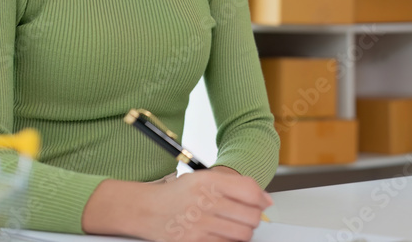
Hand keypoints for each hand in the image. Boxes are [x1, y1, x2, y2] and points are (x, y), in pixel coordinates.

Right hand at [84, 168, 271, 240]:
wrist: (146, 210)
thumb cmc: (176, 194)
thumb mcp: (203, 178)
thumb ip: (235, 184)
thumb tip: (265, 199)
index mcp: (208, 181)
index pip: (250, 191)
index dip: (262, 199)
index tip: (263, 203)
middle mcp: (205, 201)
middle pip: (251, 216)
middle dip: (253, 218)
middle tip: (246, 216)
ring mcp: (200, 224)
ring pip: (242, 235)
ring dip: (243, 232)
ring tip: (233, 226)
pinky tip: (221, 234)